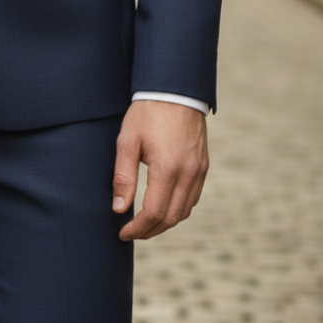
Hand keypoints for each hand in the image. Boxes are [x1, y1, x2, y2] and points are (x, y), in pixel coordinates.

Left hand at [111, 99, 208, 240]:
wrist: (175, 89)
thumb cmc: (147, 112)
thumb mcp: (127, 141)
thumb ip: (123, 176)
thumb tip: (119, 208)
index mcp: (167, 169)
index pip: (153, 213)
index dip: (137, 228)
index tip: (122, 233)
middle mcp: (188, 174)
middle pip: (171, 218)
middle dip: (150, 230)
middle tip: (131, 232)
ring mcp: (199, 171)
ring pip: (184, 211)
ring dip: (165, 222)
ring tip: (144, 223)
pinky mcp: (203, 165)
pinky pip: (193, 197)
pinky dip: (178, 209)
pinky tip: (163, 206)